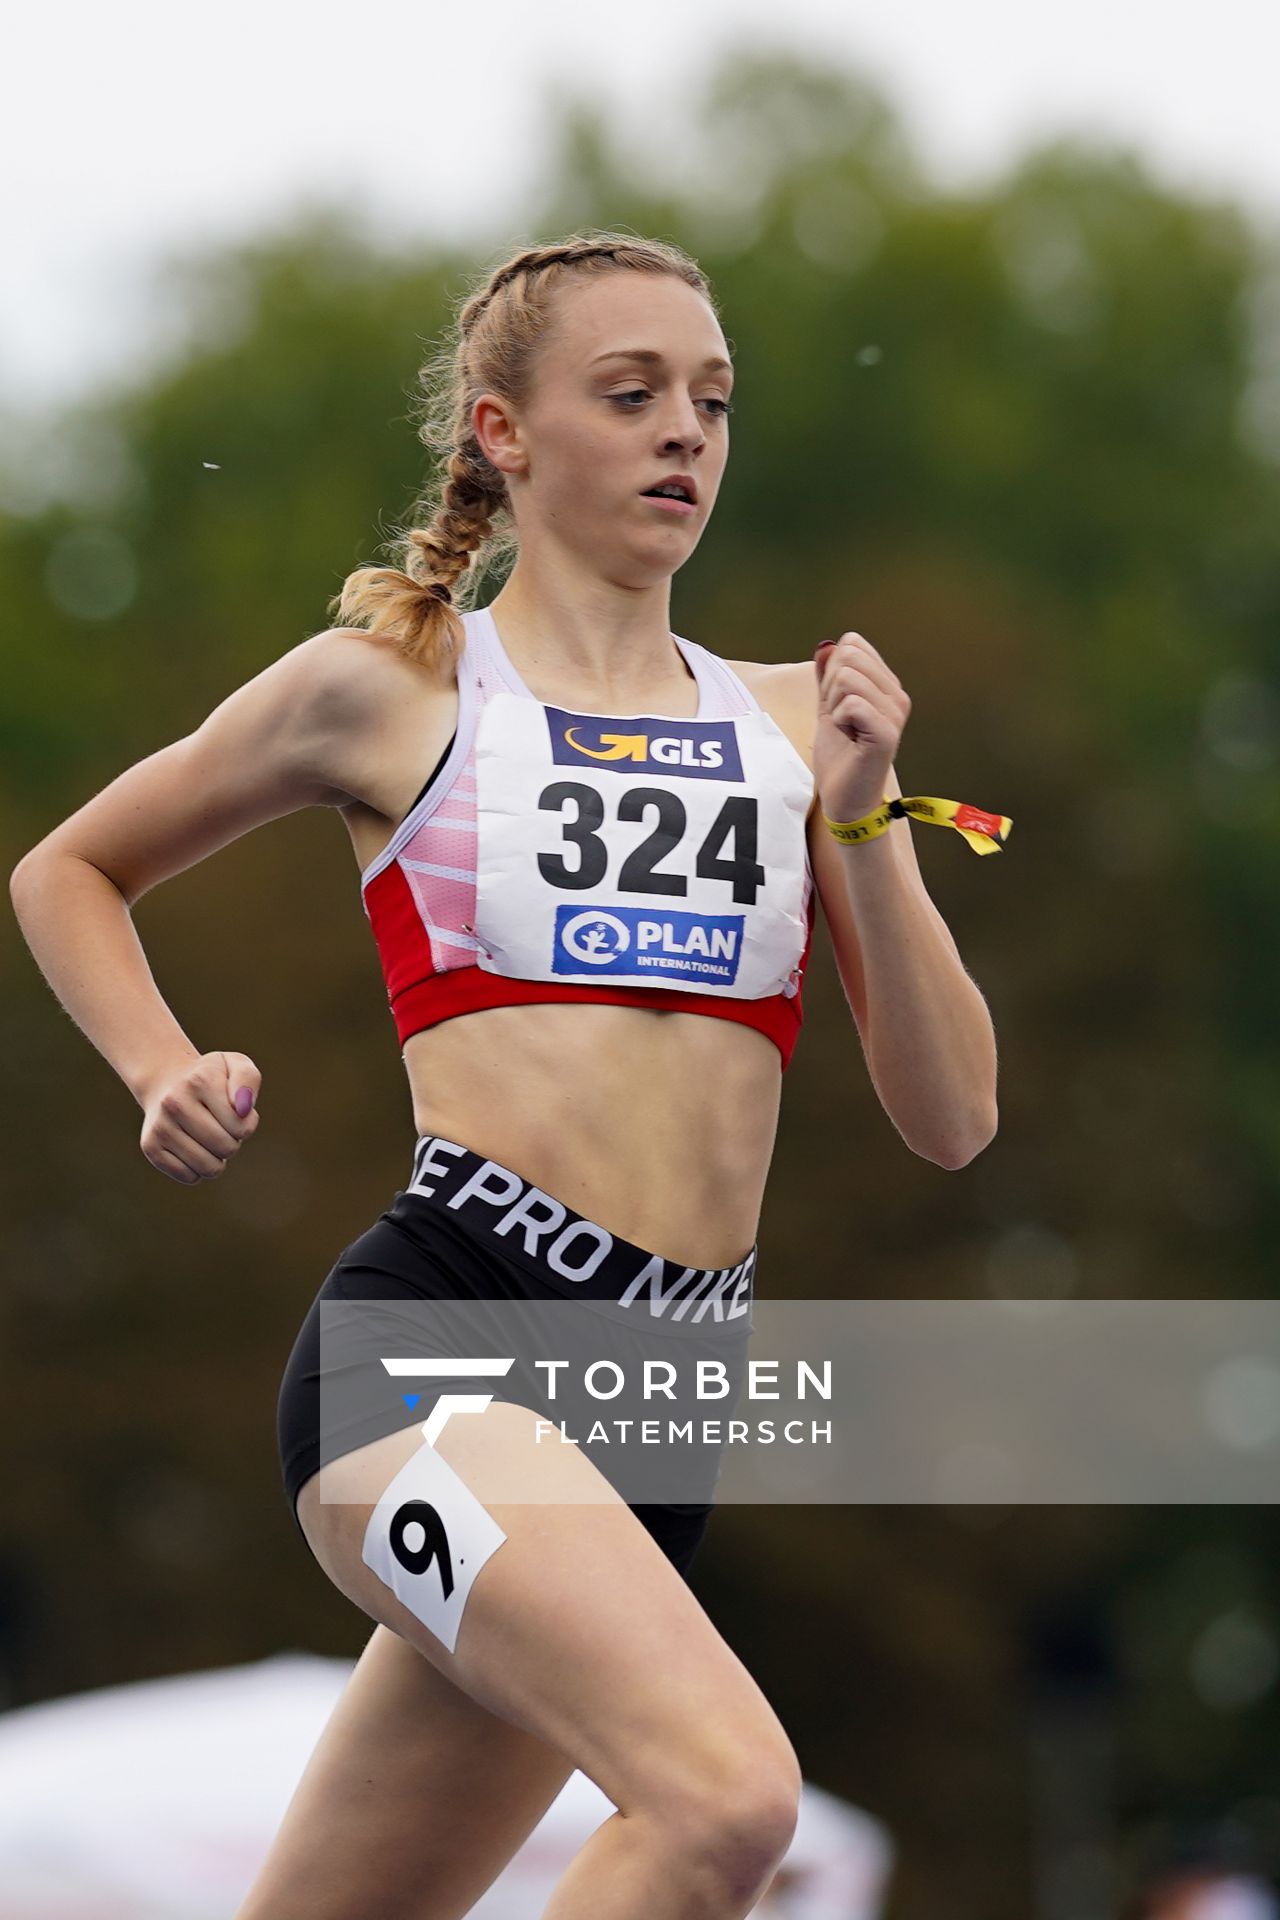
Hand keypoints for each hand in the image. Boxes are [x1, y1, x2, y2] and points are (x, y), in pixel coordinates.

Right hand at [139, 1049, 260, 1184]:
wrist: (166, 1081)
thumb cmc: (210, 1078)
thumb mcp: (235, 1066)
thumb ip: (248, 1080)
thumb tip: (243, 1109)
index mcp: (199, 1081)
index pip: (241, 1127)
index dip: (247, 1124)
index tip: (236, 1112)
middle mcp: (174, 1103)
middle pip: (226, 1149)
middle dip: (232, 1142)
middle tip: (221, 1126)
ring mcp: (160, 1126)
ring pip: (208, 1168)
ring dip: (217, 1159)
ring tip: (208, 1138)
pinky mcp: (150, 1146)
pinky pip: (189, 1177)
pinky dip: (198, 1170)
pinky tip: (192, 1148)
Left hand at [813, 632, 911, 823]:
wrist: (845, 798)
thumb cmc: (840, 756)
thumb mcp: (828, 708)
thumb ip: (827, 676)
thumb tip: (826, 645)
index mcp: (886, 686)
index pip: (852, 645)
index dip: (831, 673)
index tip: (836, 705)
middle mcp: (896, 695)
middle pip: (848, 657)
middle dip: (830, 688)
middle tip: (840, 719)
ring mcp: (895, 713)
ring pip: (847, 678)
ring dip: (834, 707)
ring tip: (846, 731)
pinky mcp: (887, 732)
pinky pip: (852, 703)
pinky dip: (839, 721)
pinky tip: (849, 739)